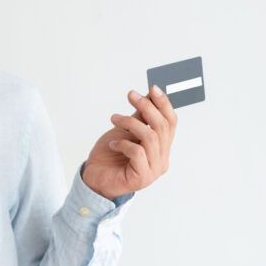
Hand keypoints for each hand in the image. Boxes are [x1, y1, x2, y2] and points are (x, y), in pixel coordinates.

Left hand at [81, 85, 177, 199]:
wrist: (94, 177)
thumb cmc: (110, 155)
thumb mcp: (126, 130)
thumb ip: (141, 117)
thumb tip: (150, 95)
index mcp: (161, 147)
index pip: (171, 122)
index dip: (164, 104)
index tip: (152, 88)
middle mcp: (162, 159)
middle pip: (162, 127)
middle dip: (146, 107)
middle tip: (130, 95)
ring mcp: (153, 170)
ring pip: (150, 137)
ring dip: (130, 123)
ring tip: (114, 119)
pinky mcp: (142, 177)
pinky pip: (137, 152)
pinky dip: (123, 143)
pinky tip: (113, 144)